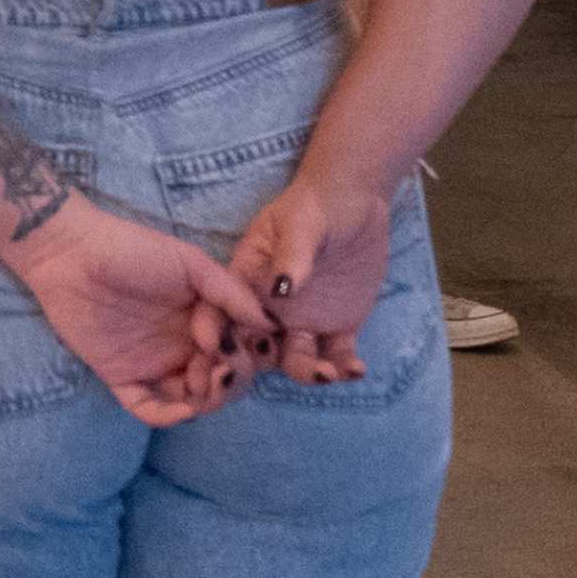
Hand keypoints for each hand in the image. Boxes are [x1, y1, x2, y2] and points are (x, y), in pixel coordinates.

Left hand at [10, 202, 274, 425]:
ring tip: (200, 381)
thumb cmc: (132, 249)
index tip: (233, 343)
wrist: (70, 252)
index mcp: (205, 319)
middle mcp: (183, 345)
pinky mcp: (121, 376)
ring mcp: (153, 363)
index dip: (246, 356)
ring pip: (191, 401)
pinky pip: (147, 409)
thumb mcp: (190, 263)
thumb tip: (270, 324)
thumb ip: (230, 292)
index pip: (240, 351)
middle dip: (230, 381)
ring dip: (205, 400)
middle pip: (221, 381)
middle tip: (219, 365)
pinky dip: (167, 417)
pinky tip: (180, 409)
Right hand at [229, 172, 392, 387]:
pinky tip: (356, 370)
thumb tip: (280, 290)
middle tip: (288, 370)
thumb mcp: (300, 223)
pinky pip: (336, 355)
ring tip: (329, 373)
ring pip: (296, 360)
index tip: (228, 354)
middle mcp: (270, 308)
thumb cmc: (316, 204)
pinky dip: (343, 368)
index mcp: (247, 281)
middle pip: (256, 347)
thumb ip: (291, 256)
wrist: (356, 203)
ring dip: (308, 373)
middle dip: (267, 368)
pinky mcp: (337, 327)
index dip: (220, 336)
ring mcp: (303, 321)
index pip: (224, 313)